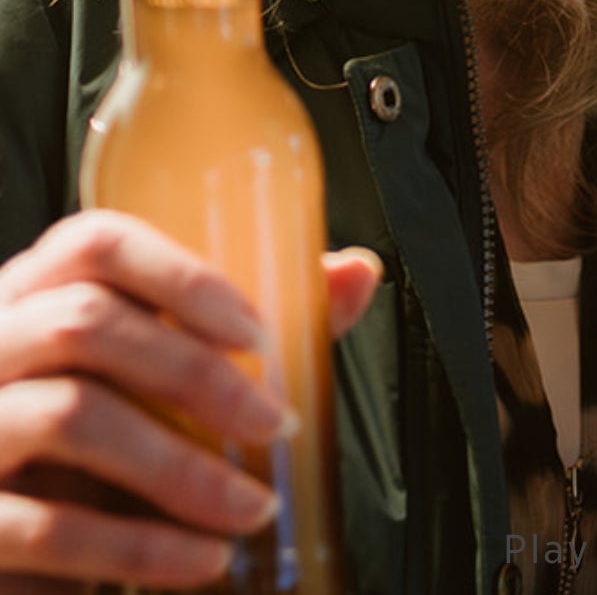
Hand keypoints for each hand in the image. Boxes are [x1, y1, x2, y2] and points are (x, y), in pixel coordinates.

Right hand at [0, 211, 380, 589]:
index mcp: (32, 296)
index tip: (255, 328)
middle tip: (274, 422)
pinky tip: (201, 562)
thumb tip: (353, 274)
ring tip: (251, 505)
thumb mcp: (143, 383)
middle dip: (197, 374)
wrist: (8, 547)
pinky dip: (140, 549)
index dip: (180, 276)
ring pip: (71, 417)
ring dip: (180, 468)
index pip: (95, 244)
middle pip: (87, 325)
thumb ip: (241, 330)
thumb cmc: (80, 450)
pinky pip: (51, 527)